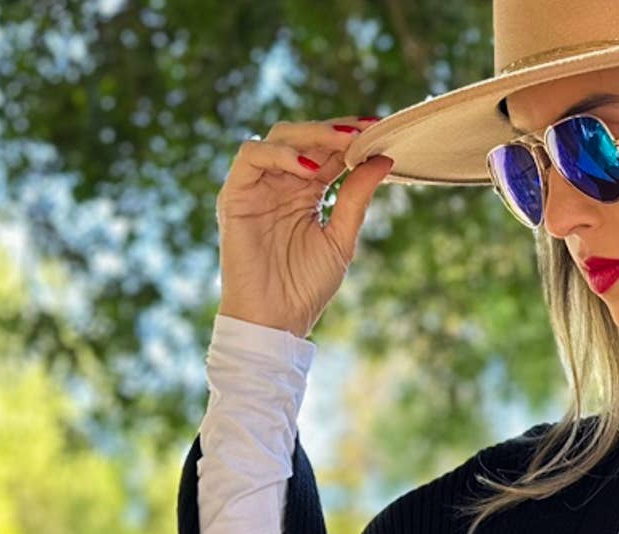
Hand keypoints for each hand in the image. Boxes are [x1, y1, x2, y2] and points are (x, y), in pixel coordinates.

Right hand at [216, 115, 393, 338]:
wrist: (275, 321)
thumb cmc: (305, 288)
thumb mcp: (340, 240)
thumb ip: (356, 199)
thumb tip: (383, 160)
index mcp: (305, 192)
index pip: (326, 151)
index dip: (350, 136)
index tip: (379, 127)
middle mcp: (279, 183)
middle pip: (301, 136)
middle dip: (332, 130)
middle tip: (362, 131)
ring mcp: (256, 187)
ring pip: (277, 137)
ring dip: (309, 136)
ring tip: (340, 147)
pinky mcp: (234, 195)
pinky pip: (251, 157)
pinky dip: (279, 155)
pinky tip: (308, 169)